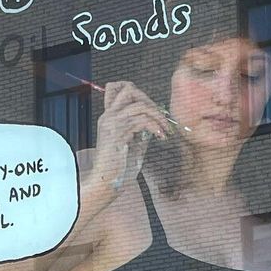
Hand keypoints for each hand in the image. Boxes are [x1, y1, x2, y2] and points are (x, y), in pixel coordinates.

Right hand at [83, 82, 175, 217]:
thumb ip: (141, 130)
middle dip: (150, 100)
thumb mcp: (134, 144)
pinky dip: (155, 126)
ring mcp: (111, 123)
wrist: (105, 182)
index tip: (151, 107)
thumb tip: (155, 121)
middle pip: (128, 88)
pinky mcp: (117, 132)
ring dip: (157, 115)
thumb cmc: (118, 169)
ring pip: (139, 104)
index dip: (137, 91)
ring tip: (165, 129)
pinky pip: (141, 120)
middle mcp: (108, 116)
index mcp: (109, 118)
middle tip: (161, 117)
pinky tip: (160, 136)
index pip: (116, 88)